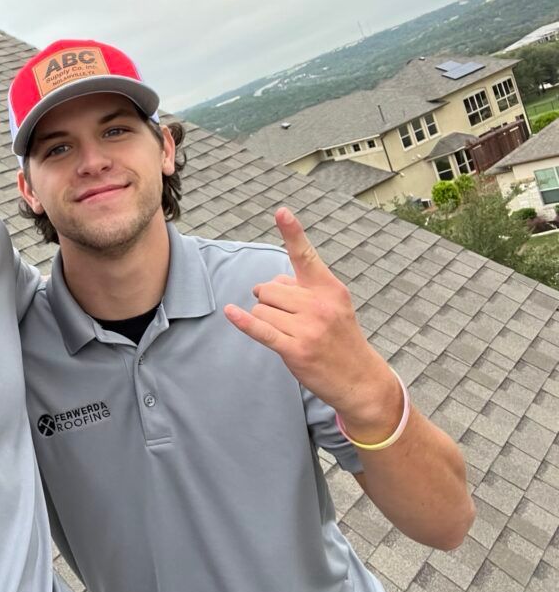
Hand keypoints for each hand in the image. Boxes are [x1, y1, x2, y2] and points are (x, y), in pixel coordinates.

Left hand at [223, 207, 398, 432]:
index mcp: (329, 288)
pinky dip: (243, 322)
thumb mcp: (332, 306)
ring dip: (265, 320)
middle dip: (269, 301)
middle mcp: (319, 304)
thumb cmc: (340, 338)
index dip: (292, 232)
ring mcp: (307, 328)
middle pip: (269, 289)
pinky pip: (261, 330)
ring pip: (262, 310)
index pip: (305, 256)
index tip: (281, 211)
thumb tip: (270, 283)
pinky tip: (230, 312)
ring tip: (288, 333)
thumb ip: (302, 288)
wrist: (360, 380)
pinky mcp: (295, 349)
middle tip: (288, 319)